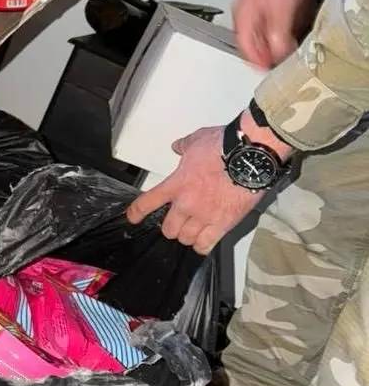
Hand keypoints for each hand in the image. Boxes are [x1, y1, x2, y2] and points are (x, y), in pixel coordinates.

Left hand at [126, 126, 263, 255]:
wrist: (252, 154)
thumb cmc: (225, 145)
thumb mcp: (198, 140)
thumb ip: (184, 146)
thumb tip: (177, 146)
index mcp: (176, 184)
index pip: (148, 203)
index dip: (137, 213)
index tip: (133, 218)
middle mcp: (186, 204)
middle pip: (168, 230)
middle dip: (171, 227)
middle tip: (179, 221)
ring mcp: (204, 216)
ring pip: (185, 239)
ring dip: (187, 236)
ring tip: (193, 230)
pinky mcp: (223, 224)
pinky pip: (205, 245)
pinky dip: (202, 246)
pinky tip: (204, 241)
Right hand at [233, 0, 311, 68]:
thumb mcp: (281, 9)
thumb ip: (278, 35)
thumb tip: (278, 57)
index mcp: (243, 19)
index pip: (245, 50)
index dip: (256, 64)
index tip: (268, 71)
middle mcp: (245, 16)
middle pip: (251, 45)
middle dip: (264, 56)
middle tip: (278, 65)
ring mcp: (254, 10)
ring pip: (259, 37)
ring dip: (270, 46)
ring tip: (284, 52)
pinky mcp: (265, 5)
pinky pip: (266, 27)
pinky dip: (275, 34)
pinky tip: (286, 34)